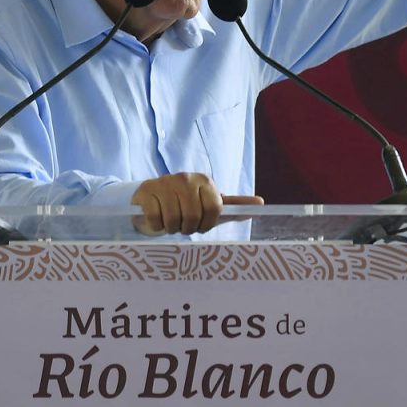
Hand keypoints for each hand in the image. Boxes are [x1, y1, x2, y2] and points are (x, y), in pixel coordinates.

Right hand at [131, 173, 263, 234]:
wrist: (152, 198)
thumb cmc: (186, 204)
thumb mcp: (209, 205)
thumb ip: (233, 206)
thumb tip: (260, 203)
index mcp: (204, 181)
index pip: (215, 208)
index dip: (207, 224)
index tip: (201, 225)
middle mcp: (185, 178)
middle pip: (192, 216)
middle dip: (188, 228)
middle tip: (183, 226)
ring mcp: (164, 182)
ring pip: (173, 219)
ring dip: (171, 228)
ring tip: (171, 222)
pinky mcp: (146, 190)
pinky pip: (155, 218)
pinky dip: (156, 225)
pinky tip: (157, 219)